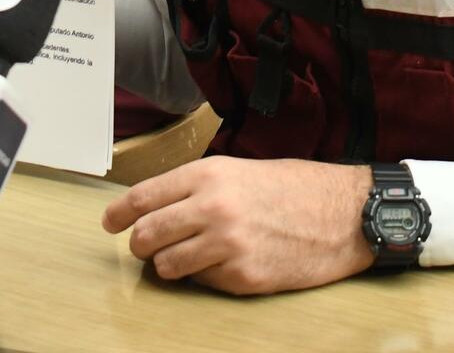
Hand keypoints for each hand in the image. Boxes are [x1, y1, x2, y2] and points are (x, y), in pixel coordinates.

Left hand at [101, 156, 374, 294]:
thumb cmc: (295, 187)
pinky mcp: (244, 277)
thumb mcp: (240, 170)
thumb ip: (198, 187)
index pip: (143, 197)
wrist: (344, 214)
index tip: (109, 223)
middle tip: (143, 246)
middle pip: (147, 236)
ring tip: (186, 257)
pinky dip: (205, 277)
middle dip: (139, 245)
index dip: (119, 213)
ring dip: (169, 265)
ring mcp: (227, 246)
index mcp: (209, 175)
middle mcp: (212, 209)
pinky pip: (202, 283)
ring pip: (167, 266)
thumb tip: (157, 207)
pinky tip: (225, 263)